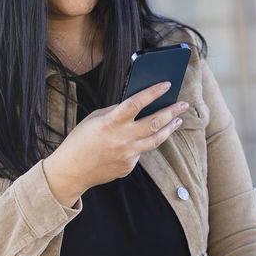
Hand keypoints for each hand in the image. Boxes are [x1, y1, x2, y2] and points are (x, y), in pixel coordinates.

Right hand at [41, 81, 191, 205]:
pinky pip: (140, 152)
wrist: (72, 171)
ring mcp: (127, 154)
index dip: (153, 92)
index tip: (167, 85)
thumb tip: (135, 106)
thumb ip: (115, 112)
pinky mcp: (128, 166)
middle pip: (154, 122)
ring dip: (169, 128)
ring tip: (177, 120)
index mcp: (111, 122)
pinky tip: (144, 139)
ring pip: (155, 140)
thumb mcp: (94, 119)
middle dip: (172, 111)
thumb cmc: (80, 141)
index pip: (137, 103)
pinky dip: (143, 144)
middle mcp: (122, 139)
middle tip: (183, 104)